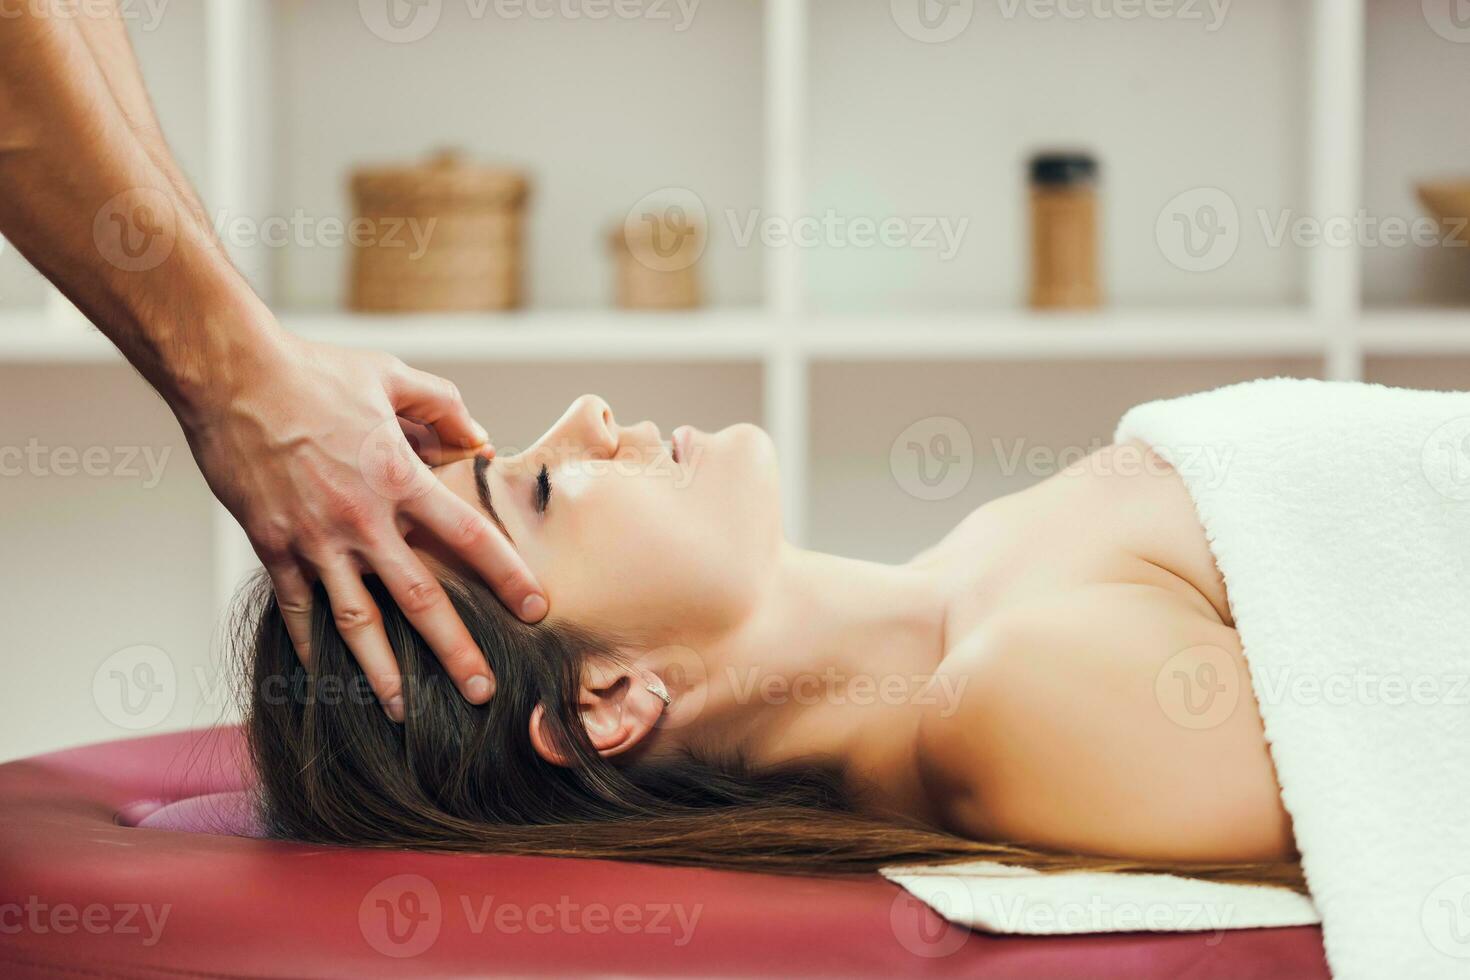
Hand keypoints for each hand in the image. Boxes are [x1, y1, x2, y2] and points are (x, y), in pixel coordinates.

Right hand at [184, 333, 545, 718]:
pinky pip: (296, 608)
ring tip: (405, 713)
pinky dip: (310, 645)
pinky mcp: (272, 546)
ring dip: (382, 672)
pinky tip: (328, 677)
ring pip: (356, 622)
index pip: (469, 537)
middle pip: (420, 599)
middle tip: (481, 693)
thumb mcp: (391, 378)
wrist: (230, 376)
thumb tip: (480, 439)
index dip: (506, 575)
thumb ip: (443, 408)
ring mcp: (315, 540)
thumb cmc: (313, 372)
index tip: (535, 609)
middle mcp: (363, 520)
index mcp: (401, 478)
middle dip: (454, 651)